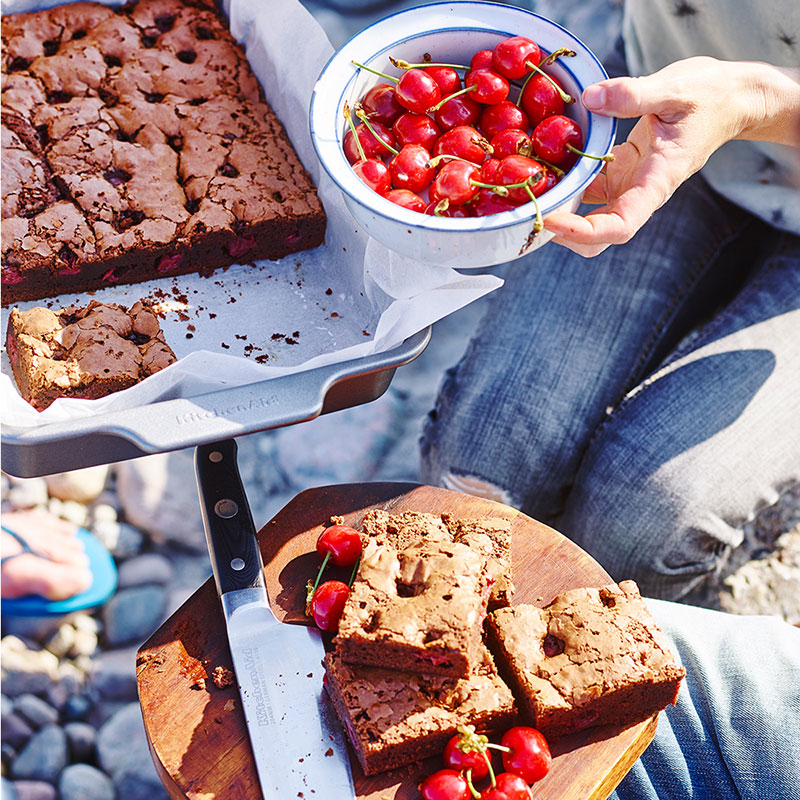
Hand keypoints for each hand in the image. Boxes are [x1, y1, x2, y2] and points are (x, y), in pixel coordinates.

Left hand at [544, 56, 799, 256]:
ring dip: (561, 210)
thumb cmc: (711, 96)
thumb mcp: (676, 87)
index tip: (552, 221)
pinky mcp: (619, 172)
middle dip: (565, 234)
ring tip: (529, 192)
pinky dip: (566, 184)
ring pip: (590, 216)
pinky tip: (544, 167)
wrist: (729, 100)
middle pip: (600, 236)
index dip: (583, 232)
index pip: (620, 226)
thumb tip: (590, 99)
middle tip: (532, 213)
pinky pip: (587, 188)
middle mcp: (639, 193)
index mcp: (657, 183)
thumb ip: (633, 95)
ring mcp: (628, 185)